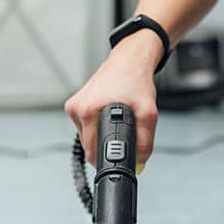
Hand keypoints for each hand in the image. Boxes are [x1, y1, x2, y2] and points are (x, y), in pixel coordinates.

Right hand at [64, 30, 161, 168]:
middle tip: (122, 133)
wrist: (128, 62)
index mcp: (88, 110)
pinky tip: (107, 115)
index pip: (93, 152)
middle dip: (106, 147)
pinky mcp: (74, 105)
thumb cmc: (135, 81)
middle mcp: (77, 108)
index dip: (108, 158)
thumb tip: (140, 161)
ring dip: (101, 135)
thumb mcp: (148, 113)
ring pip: (87, 138)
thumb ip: (145, 141)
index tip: (118, 157)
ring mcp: (74, 106)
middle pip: (89, 147)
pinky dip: (98, 126)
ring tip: (115, 120)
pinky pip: (85, 128)